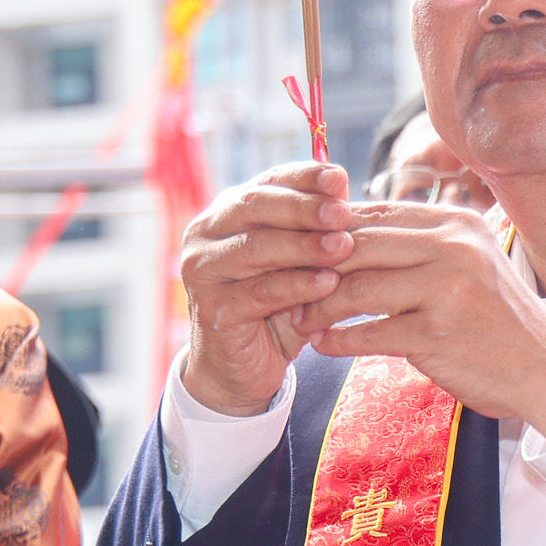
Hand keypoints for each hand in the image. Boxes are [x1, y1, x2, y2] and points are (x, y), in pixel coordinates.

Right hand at [174, 169, 355, 416]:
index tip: (339, 177)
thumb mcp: (297, 261)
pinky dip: (296, 287)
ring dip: (303, 246)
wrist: (240, 368)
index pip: (267, 182)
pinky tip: (327, 284)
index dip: (303, 177)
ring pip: (256, 248)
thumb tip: (343, 186)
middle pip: (256, 207)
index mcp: (228, 212)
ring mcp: (203, 272)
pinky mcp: (212, 309)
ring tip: (343, 246)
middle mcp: (206, 235)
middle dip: (303, 207)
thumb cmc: (275, 306)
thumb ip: (313, 228)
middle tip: (341, 212)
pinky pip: (259, 293)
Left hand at [305, 201, 545, 437]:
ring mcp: (446, 289)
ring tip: (299, 318)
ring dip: (319, 305)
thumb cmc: (497, 319)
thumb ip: (420, 245)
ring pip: (357, 287)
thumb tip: (350, 230)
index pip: (375, 213)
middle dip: (314, 265)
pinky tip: (322, 345)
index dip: (329, 229)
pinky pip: (369, 333)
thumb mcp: (468, 264)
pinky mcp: (438, 333)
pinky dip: (338, 340)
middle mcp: (452, 247)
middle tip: (284, 283)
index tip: (299, 249)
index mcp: (456, 222)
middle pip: (359, 245)